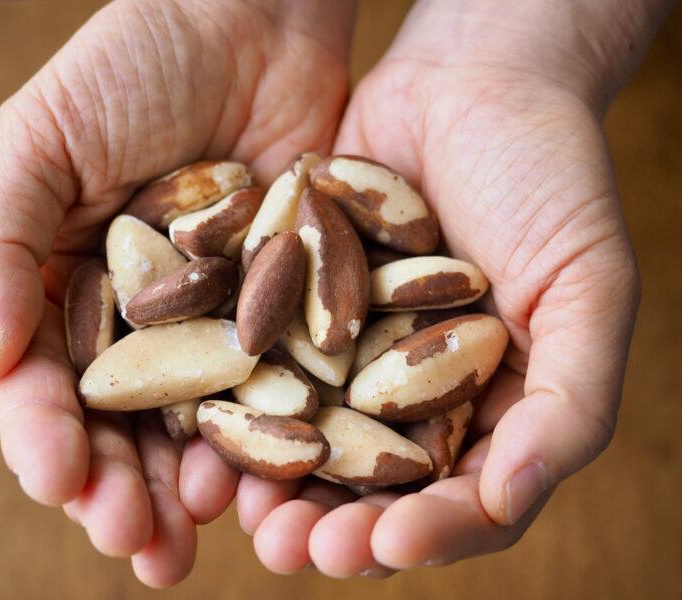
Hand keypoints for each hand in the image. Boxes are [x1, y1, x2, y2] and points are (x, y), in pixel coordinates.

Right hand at [0, 0, 355, 586]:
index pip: (50, 390)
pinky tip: (271, 480)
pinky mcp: (292, 312)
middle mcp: (146, 324)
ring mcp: (224, 324)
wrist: (250, 21)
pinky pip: (283, 386)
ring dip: (197, 487)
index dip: (51, 442)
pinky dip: (275, 436)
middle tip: (138, 547)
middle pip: (129, 429)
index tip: (64, 483)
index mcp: (72, 295)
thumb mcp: (40, 144)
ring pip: (205, 427)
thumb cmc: (132, 67)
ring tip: (194, 536)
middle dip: (127, 492)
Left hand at [241, 0, 659, 576]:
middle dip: (334, 525)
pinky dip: (236, 398)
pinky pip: (262, 362)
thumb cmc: (550, 182)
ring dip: (274, 482)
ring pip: (306, 437)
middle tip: (294, 550)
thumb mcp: (587, 289)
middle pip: (372, 484)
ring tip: (245, 514)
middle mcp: (411, 393)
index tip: (388, 542)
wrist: (472, 85)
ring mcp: (347, 354)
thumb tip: (512, 500)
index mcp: (488, 408)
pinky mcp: (294, 307)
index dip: (429, 530)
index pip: (460, 496)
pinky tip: (205, 427)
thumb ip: (567, 401)